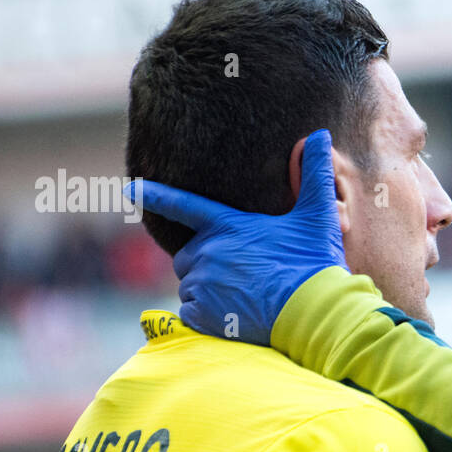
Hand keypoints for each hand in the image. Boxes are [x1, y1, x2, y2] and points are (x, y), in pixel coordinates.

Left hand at [129, 129, 345, 344]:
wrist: (315, 312)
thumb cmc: (316, 263)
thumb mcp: (318, 215)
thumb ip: (315, 174)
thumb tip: (320, 134)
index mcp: (228, 226)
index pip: (184, 205)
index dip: (156, 195)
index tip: (131, 189)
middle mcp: (208, 253)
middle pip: (187, 258)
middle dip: (205, 266)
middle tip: (241, 276)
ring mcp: (203, 284)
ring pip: (190, 288)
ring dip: (209, 294)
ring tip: (244, 299)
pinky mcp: (203, 314)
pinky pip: (191, 315)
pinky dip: (207, 318)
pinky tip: (235, 317)